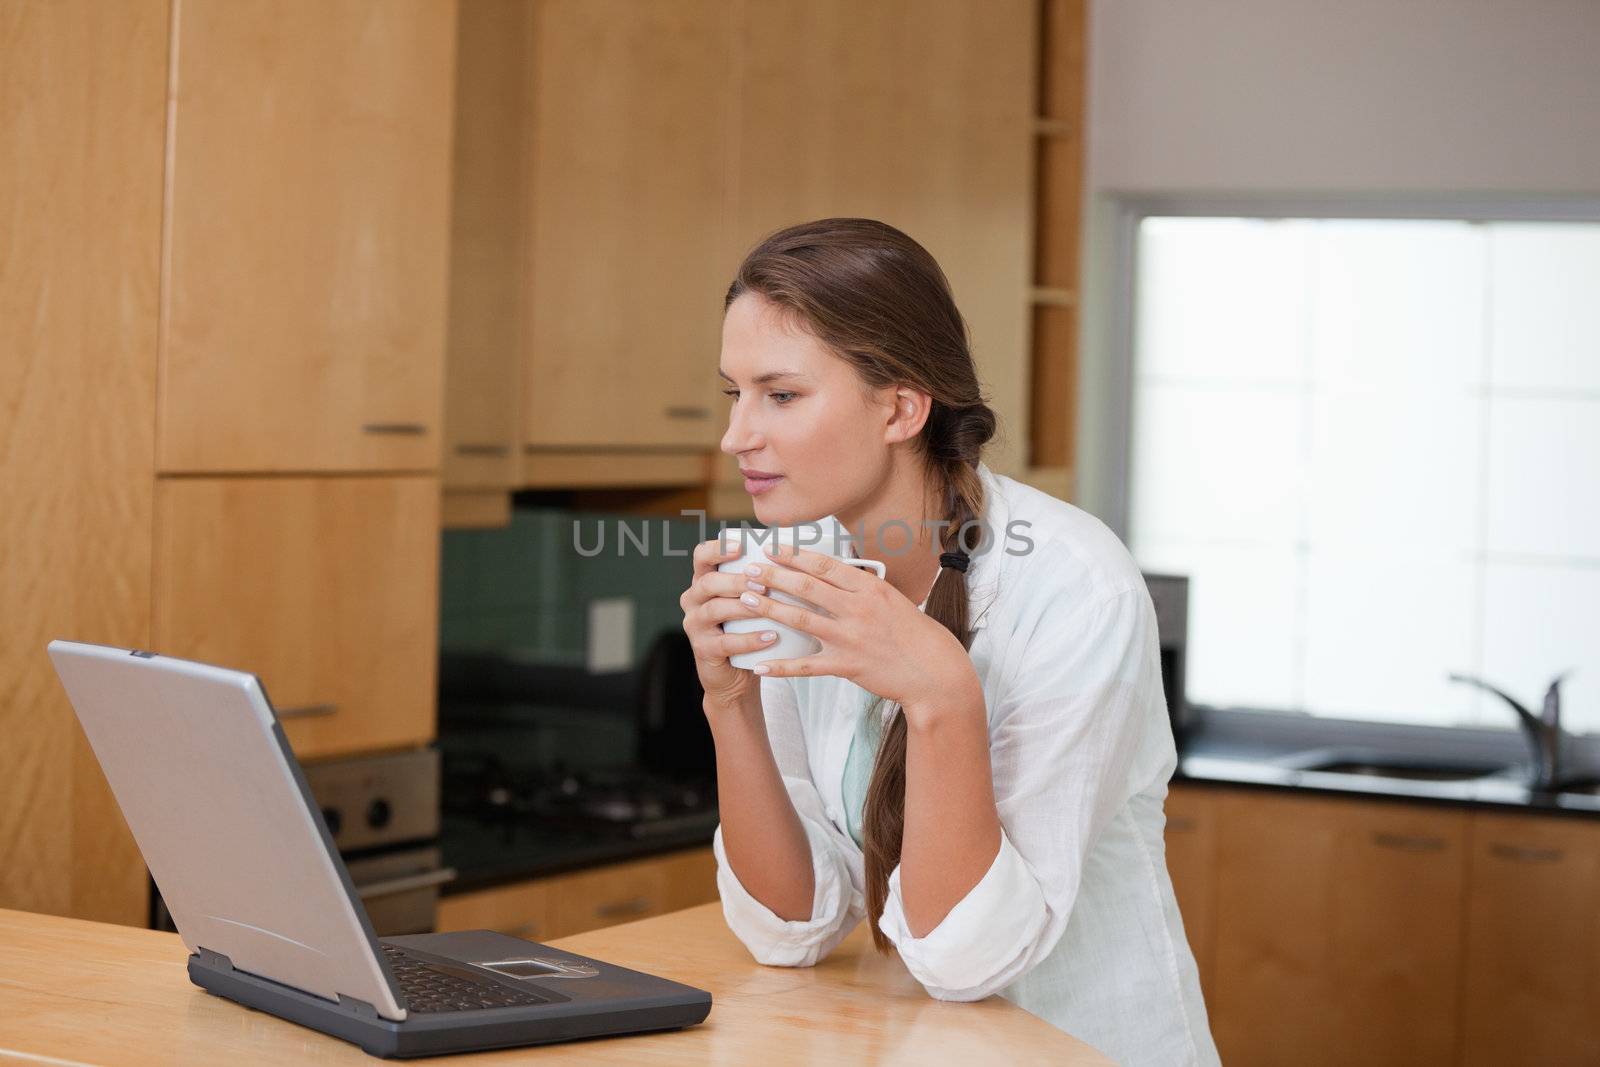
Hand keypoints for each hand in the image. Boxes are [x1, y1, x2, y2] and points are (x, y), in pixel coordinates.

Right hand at [679, 538, 778, 710]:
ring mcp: (695, 625)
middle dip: (737, 580)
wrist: (736, 675)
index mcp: (704, 581)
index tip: (741, 547)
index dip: (718, 549)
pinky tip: (770, 636)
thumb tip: (797, 552)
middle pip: (708, 582)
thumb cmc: (749, 629)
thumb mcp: (751, 600)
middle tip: (763, 583)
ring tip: (770, 607)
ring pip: (715, 610)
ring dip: (744, 607)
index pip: (701, 556)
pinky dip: (749, 639)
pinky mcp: (703, 650)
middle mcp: (694, 600)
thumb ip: (761, 579)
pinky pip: (725, 642)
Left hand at [736, 543, 980, 714]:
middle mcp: (857, 609)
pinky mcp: (847, 666)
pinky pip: (807, 666)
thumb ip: (860, 586)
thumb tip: (831, 571)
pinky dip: (782, 666)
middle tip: (749, 569)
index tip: (773, 547)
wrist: (932, 670)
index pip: (825, 565)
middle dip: (773, 576)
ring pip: (801, 619)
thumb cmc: (912, 632)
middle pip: (807, 587)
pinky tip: (761, 666)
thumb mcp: (890, 598)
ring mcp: (850, 638)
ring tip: (745, 600)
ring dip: (769, 608)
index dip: (795, 555)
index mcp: (869, 588)